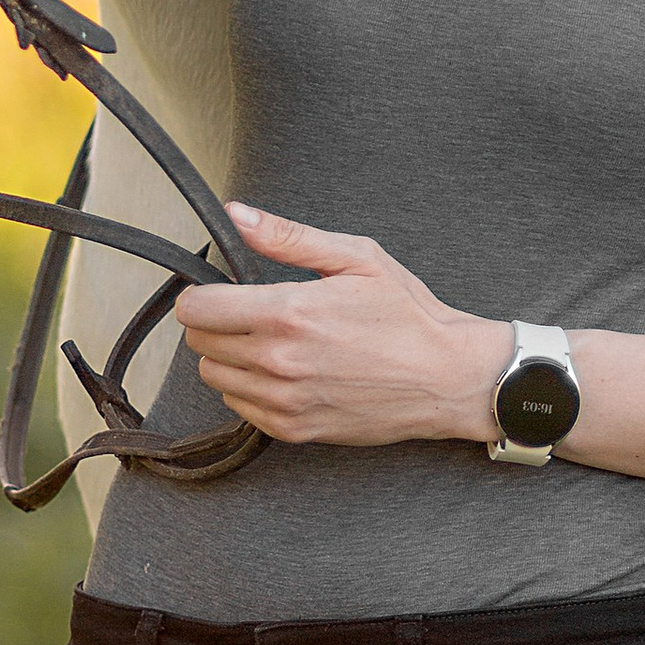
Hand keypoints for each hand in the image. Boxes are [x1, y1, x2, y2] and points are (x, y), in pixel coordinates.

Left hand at [176, 206, 508, 447]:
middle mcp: (279, 362)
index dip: (201, 294)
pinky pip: (241, 407)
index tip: (219, 291)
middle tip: (251, 313)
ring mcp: (285, 400)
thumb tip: (238, 215)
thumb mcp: (357, 258)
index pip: (197, 309)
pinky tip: (284, 372)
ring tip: (270, 343)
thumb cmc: (409, 316)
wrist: (447, 377)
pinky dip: (250, 389)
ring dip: (230, 358)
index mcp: (288, 313)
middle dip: (216, 323)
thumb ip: (288, 237)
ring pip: (215, 378)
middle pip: (200, 343)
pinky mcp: (294, 429)